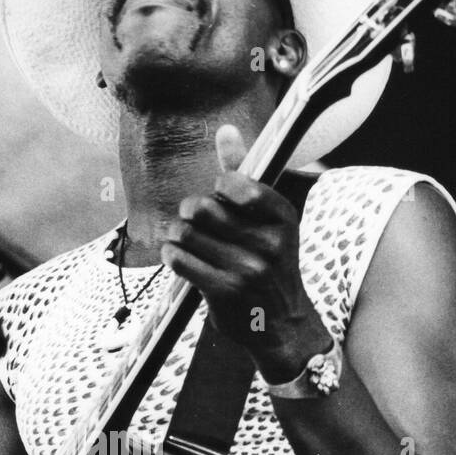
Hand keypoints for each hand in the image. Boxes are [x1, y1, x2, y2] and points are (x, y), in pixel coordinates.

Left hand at [160, 125, 330, 380]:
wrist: (284, 325)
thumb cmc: (271, 265)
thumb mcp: (269, 221)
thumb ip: (244, 175)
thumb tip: (226, 129)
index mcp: (283, 219)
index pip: (237, 185)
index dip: (218, 188)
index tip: (221, 199)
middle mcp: (269, 244)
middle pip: (202, 208)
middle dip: (191, 212)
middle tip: (195, 222)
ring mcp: (246, 270)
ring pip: (185, 234)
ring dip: (177, 235)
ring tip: (186, 242)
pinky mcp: (224, 293)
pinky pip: (179, 261)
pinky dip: (172, 256)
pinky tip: (180, 259)